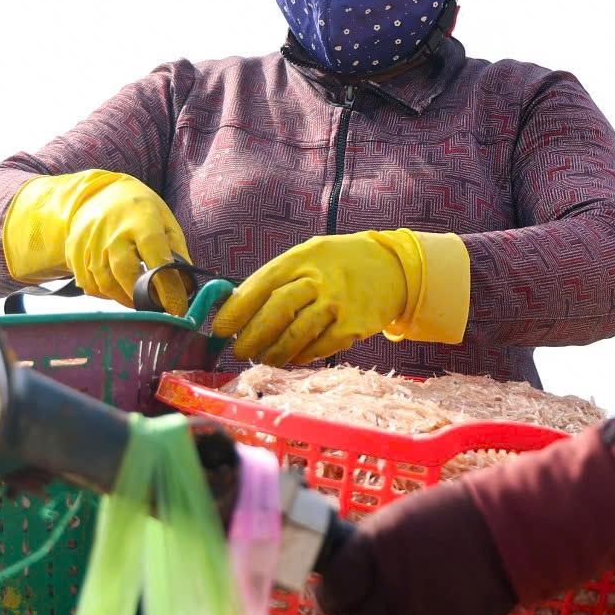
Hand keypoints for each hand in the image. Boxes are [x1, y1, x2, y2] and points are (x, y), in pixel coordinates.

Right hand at [2, 171, 192, 313]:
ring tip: (137, 300)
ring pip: (103, 282)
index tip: (177, 307)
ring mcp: (90, 241)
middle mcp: (112, 231)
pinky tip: (116, 290)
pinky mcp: (74, 250)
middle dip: (141, 296)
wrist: (100, 193)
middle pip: (124, 272)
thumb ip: (177, 253)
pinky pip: (87, 283)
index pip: (155, 258)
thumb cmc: (141, 211)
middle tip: (154, 307)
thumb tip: (186, 287)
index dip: (167, 286)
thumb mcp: (166, 222)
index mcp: (142, 221)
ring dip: (123, 298)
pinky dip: (103, 294)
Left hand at [213, 229, 467, 365]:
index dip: (237, 310)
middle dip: (252, 336)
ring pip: (297, 335)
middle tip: (240, 351)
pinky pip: (319, 348)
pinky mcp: (353, 327)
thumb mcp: (308, 256)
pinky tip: (293, 357)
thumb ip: (277, 278)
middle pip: (277, 311)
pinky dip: (301, 357)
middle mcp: (319, 279)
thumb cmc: (338, 264)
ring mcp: (338, 304)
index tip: (221, 329)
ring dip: (274, 352)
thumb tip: (236, 308)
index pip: (261, 284)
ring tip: (265, 358)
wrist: (393, 269)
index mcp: (301, 258)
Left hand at [314, 478, 518, 614]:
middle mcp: (382, 592)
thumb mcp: (395, 522)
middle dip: (371, 605)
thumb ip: (364, 553)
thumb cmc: (450, 518)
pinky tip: (448, 600)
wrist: (507, 532)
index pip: (331, 593)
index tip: (346, 585)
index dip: (337, 590)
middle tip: (393, 585)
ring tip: (429, 589)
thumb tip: (341, 570)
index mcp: (367, 554)